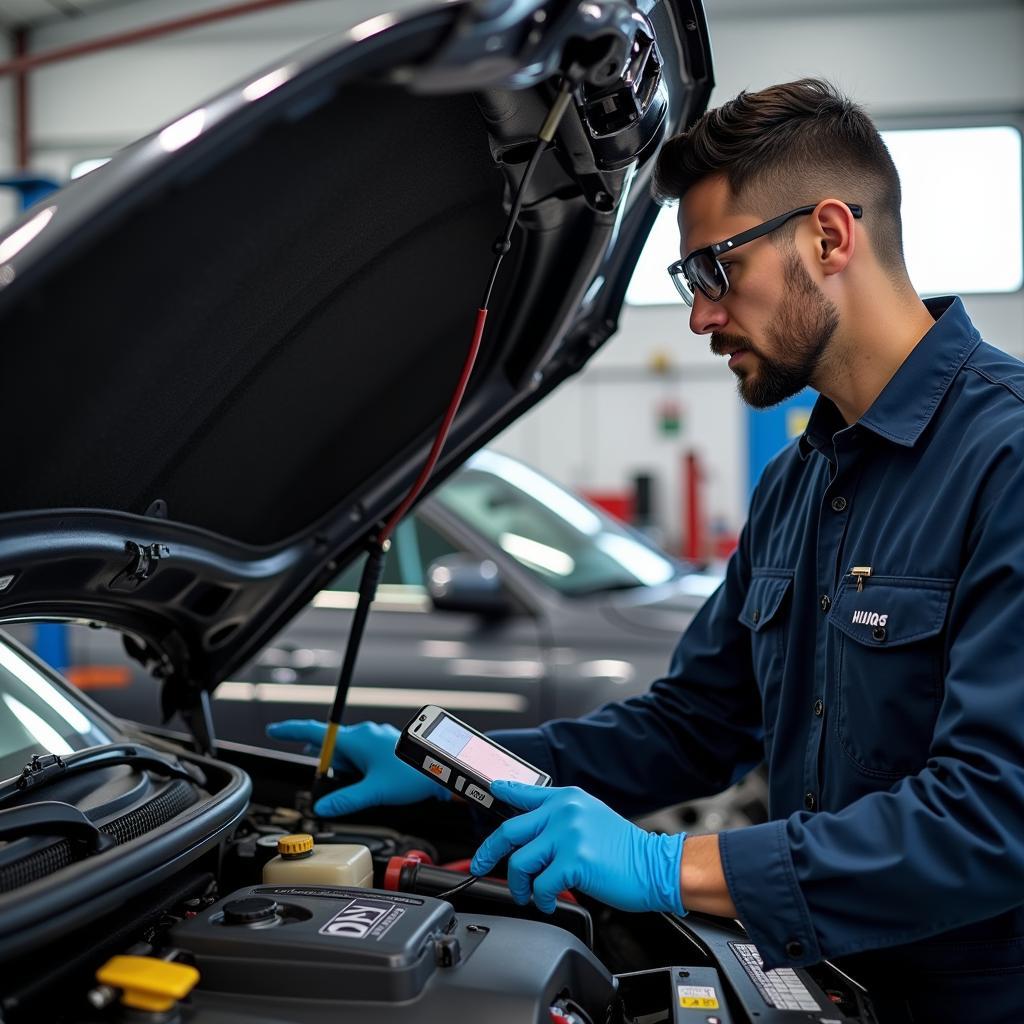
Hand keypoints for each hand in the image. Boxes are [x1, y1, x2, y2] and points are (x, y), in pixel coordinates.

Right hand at [265, 719, 451, 816]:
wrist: (443, 767)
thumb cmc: (413, 774)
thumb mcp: (374, 791)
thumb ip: (345, 800)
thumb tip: (323, 807)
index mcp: (356, 739)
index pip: (316, 731)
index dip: (292, 731)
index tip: (275, 731)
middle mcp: (365, 734)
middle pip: (333, 748)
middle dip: (330, 766)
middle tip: (335, 784)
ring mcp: (377, 739)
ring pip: (349, 753)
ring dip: (348, 770)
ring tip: (366, 787)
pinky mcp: (386, 747)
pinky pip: (364, 755)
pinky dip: (360, 768)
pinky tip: (372, 782)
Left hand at [470, 781, 685, 914]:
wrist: (655, 866)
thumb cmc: (624, 849)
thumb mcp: (589, 818)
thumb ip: (559, 818)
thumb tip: (528, 834)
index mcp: (567, 798)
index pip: (523, 792)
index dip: (500, 793)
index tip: (487, 793)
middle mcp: (564, 811)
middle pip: (509, 830)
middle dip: (488, 852)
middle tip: (480, 865)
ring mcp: (568, 835)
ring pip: (520, 862)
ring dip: (519, 885)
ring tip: (528, 893)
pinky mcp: (574, 861)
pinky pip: (540, 885)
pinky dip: (540, 899)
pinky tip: (548, 900)